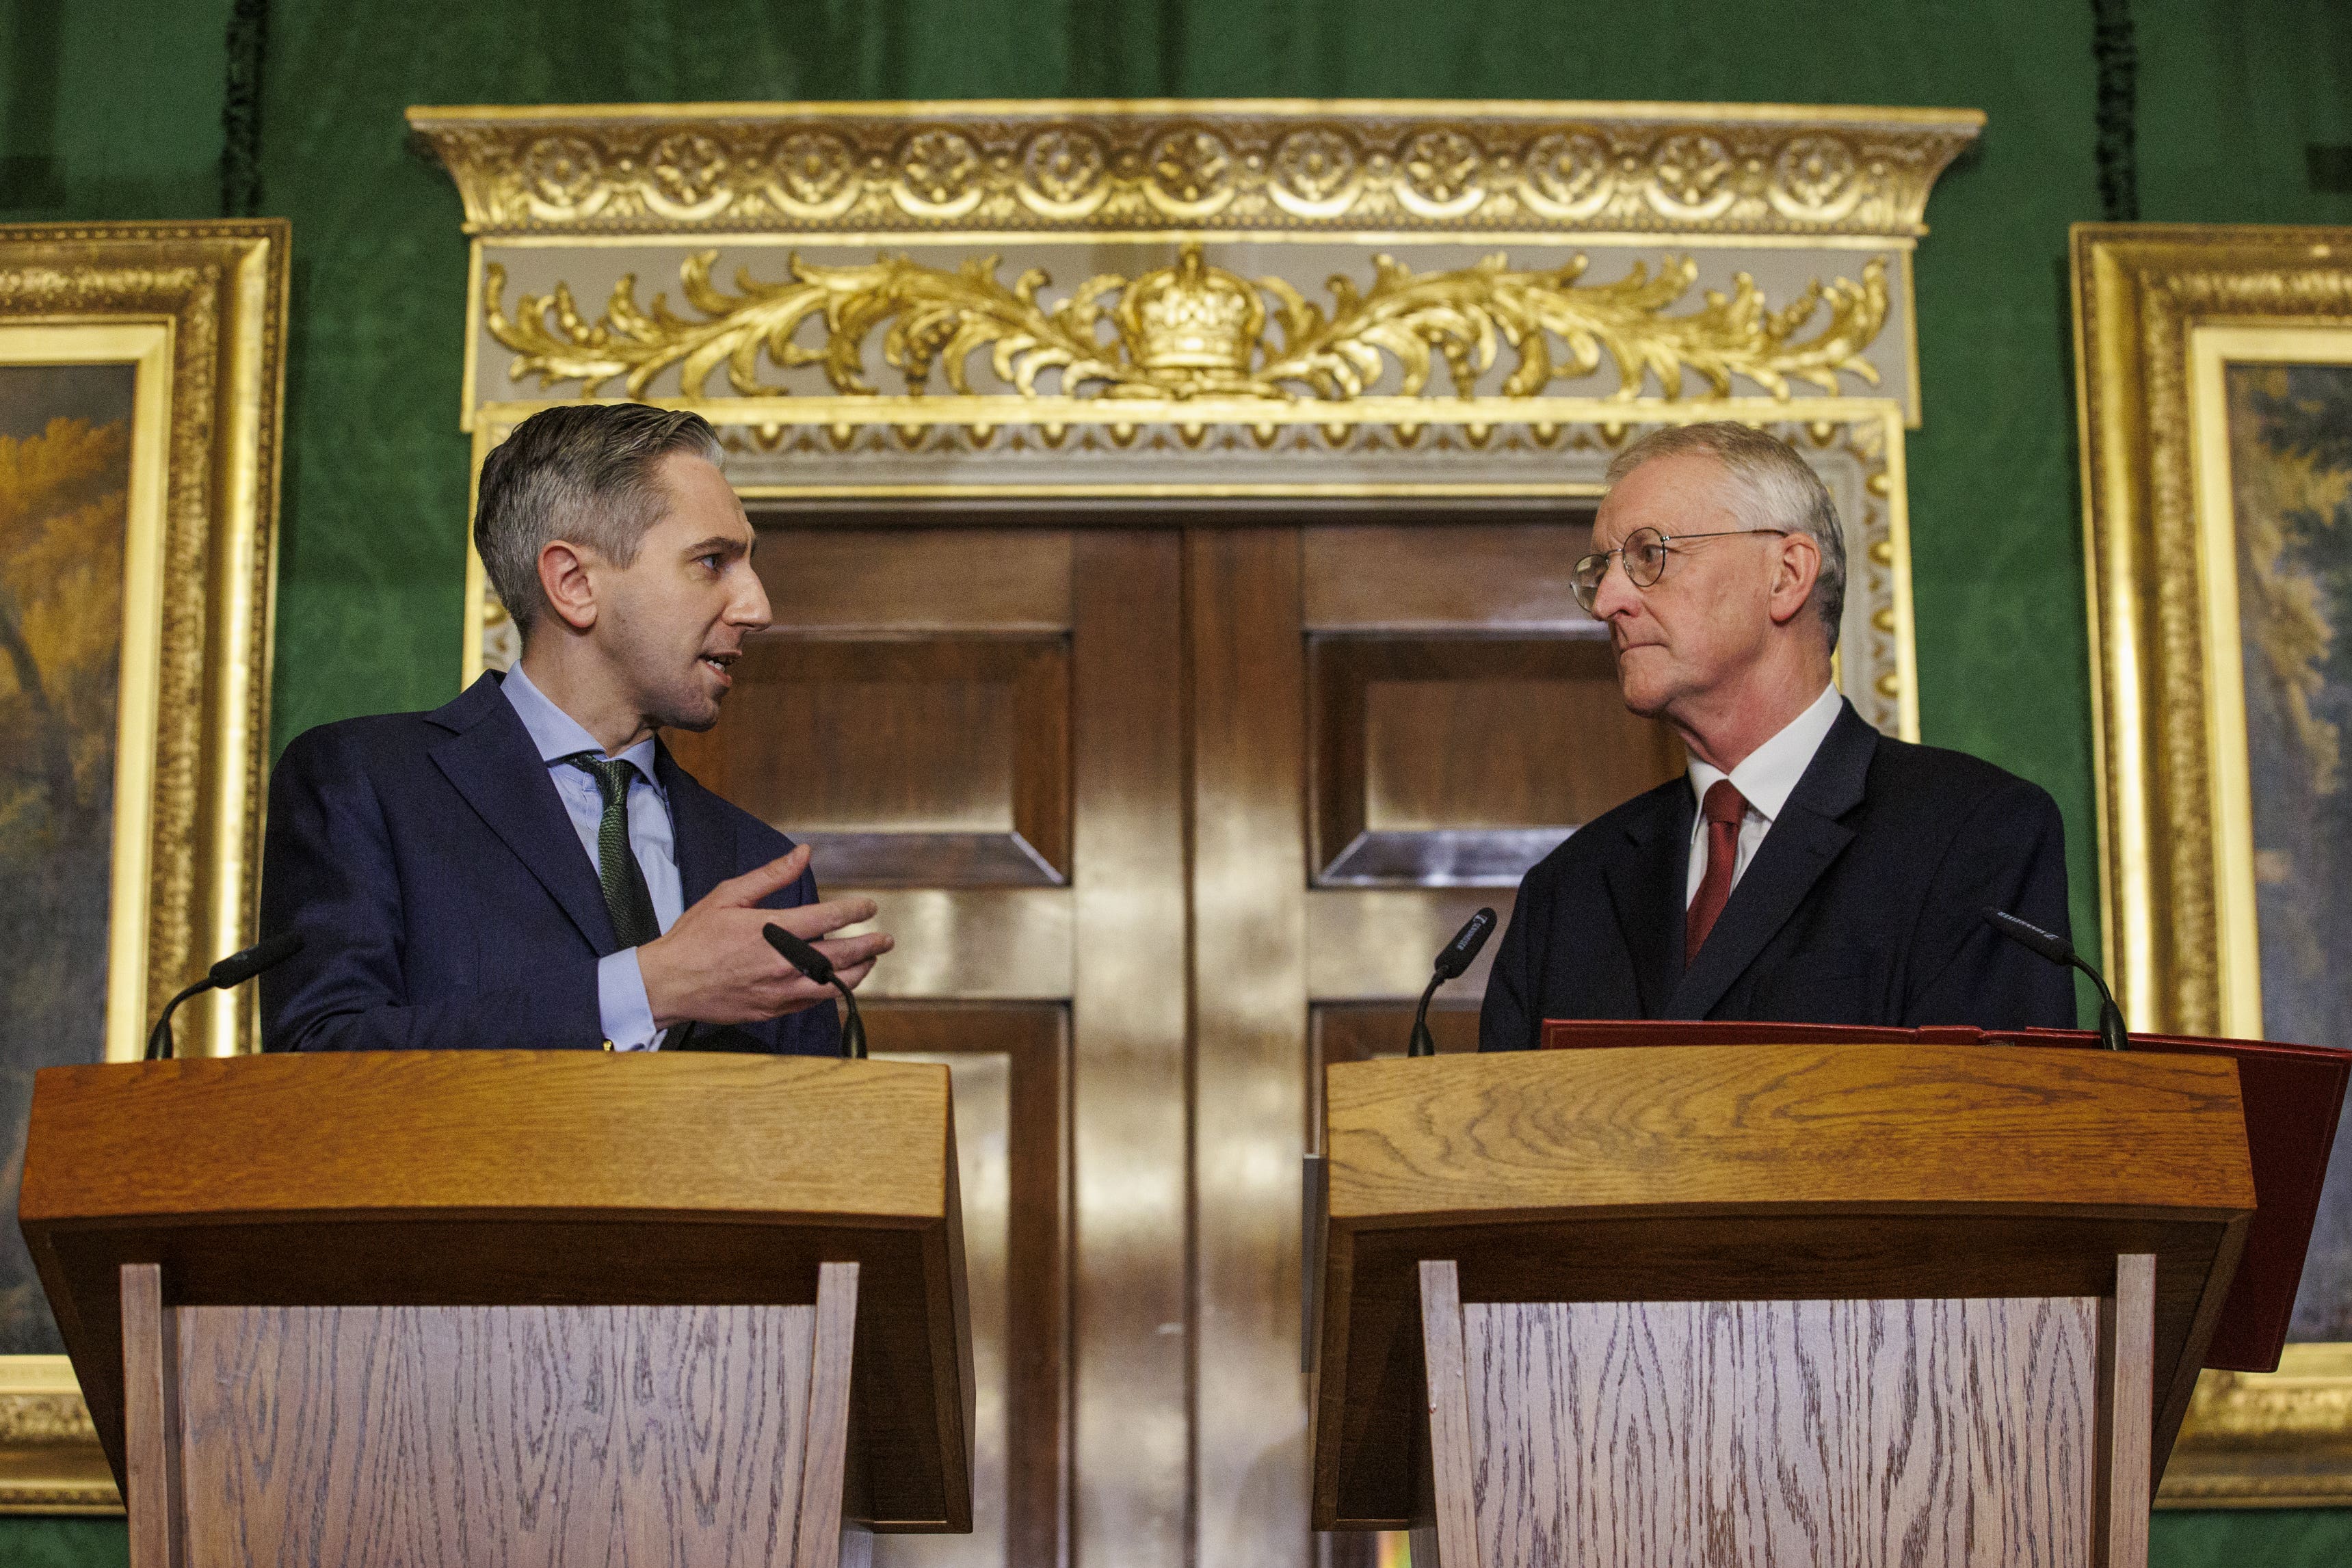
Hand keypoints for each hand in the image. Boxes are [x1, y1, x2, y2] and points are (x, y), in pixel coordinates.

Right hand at [636, 845, 892, 1028]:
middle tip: (885, 939)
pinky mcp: (773, 1010)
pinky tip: (837, 983)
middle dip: (869, 946)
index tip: (869, 907)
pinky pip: (813, 1002)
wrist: (668, 984)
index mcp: (771, 931)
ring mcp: (778, 991)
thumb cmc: (694, 938)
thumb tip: (803, 853)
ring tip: (870, 962)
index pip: (827, 919)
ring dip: (858, 973)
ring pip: (833, 986)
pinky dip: (831, 992)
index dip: (854, 911)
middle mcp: (780, 963)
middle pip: (840, 956)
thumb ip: (770, 876)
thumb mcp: (729, 896)